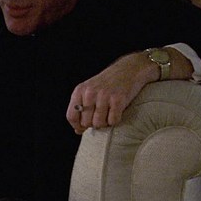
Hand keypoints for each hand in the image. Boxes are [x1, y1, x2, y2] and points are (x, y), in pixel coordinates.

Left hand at [67, 48, 195, 133]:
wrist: (129, 69)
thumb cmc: (107, 83)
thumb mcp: (89, 91)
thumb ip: (81, 108)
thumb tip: (78, 131)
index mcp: (79, 91)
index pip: (71, 116)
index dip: (77, 126)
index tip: (83, 128)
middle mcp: (90, 93)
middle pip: (86, 123)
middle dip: (93, 123)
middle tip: (101, 115)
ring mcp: (104, 96)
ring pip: (99, 124)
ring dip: (105, 123)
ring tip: (109, 113)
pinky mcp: (118, 100)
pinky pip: (113, 121)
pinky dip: (115, 120)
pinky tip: (117, 111)